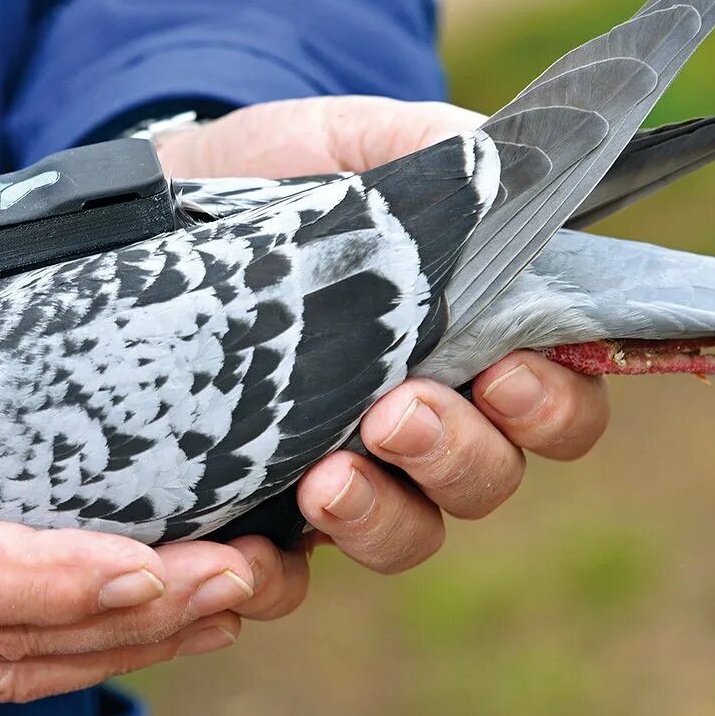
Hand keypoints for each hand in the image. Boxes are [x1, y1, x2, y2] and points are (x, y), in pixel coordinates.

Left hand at [159, 96, 610, 574]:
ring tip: (326, 479)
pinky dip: (280, 575)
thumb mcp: (354, 140)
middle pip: (491, 478)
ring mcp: (348, 466)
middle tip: (398, 413)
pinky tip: (251, 548)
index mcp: (477, 337)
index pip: (562, 400)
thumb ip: (438, 151)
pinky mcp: (261, 502)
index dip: (553, 405)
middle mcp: (426, 416)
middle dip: (458, 455)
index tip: (505, 374)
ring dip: (382, 517)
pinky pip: (291, 574)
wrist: (152, 201)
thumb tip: (515, 167)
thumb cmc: (276, 171)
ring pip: (409, 533)